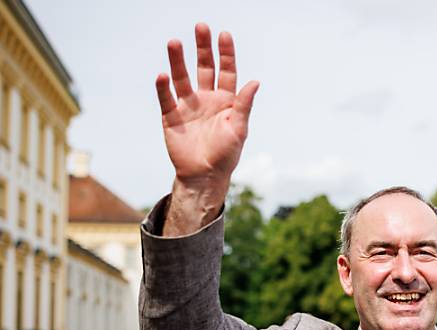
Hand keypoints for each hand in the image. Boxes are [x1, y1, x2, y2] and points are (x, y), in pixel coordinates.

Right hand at [156, 23, 258, 235]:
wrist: (204, 176)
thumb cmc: (226, 155)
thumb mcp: (239, 129)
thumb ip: (244, 105)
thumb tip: (255, 81)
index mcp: (227, 101)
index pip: (226, 71)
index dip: (225, 53)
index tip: (224, 34)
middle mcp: (207, 98)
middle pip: (204, 67)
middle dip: (202, 48)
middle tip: (200, 27)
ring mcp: (188, 106)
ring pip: (182, 78)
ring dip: (178, 61)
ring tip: (174, 42)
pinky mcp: (171, 117)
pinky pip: (166, 98)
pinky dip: (163, 87)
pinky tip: (162, 75)